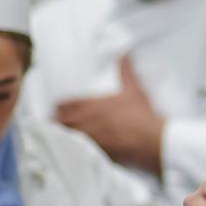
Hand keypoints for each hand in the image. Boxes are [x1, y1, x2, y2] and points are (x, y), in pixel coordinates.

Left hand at [55, 56, 165, 175]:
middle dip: (57, 120)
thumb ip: (125, 71)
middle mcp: (89, 120)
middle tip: (54, 121)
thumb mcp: (134, 89)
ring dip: (61, 134)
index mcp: (95, 104)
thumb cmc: (142, 115)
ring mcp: (91, 137)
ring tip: (58, 135)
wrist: (150, 139)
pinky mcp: (96, 151)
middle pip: (62, 121)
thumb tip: (124, 54)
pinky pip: (77, 149)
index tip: (57, 107)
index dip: (59, 106)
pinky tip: (71, 148)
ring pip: (67, 135)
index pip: (67, 105)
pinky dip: (72, 147)